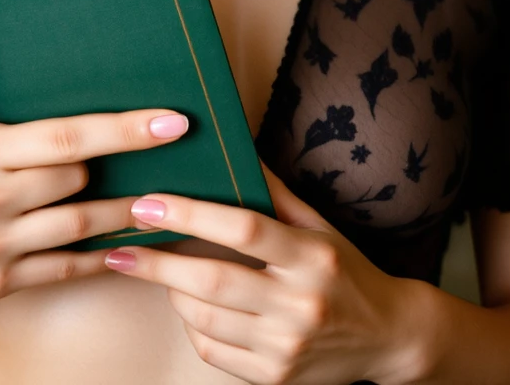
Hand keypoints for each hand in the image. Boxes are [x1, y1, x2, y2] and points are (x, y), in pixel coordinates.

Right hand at [0, 0, 188, 315]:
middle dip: (105, 166)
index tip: (171, 122)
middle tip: (148, 154)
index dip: (122, 129)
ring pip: (79, 225)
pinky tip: (129, 248)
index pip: (65, 138)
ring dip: (124, 213)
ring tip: (162, 202)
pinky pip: (63, 269)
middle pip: (76, 178)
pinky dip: (100, 259)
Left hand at [104, 168, 420, 384]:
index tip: (148, 204)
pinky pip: (214, 351)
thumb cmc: (347, 271)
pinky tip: (189, 305)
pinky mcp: (276, 378)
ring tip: (155, 268)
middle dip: (157, 261)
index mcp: (312, 255)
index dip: (191, 213)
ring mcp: (288, 346)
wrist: (389, 338)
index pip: (244, 228)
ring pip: (206, 318)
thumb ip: (274, 192)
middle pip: (214, 279)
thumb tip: (233, 148)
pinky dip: (192, 325)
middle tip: (119, 245)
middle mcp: (301, 302)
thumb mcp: (319, 225)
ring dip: (171, 290)